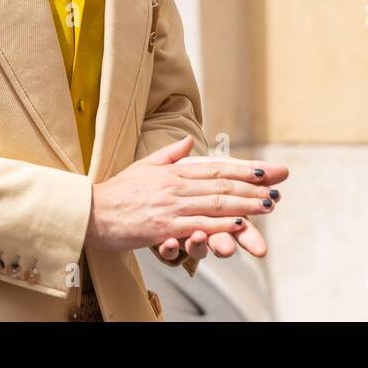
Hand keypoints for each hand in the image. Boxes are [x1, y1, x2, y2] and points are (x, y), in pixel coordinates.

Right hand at [86, 135, 279, 252]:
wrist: (90, 213)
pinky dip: (221, 225)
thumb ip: (170, 154)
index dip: (244, 169)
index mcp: (174, 171)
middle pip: (222, 184)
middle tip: (277, 188)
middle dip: (253, 186)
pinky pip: (198, 225)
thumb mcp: (144, 166)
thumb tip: (189, 140)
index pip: (217, 167)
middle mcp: (176, 186)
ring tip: (267, 205)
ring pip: (215, 203)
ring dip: (245, 204)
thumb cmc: (117, 192)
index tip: (268, 170)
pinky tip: (239, 225)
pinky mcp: (163, 227)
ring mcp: (170, 206)